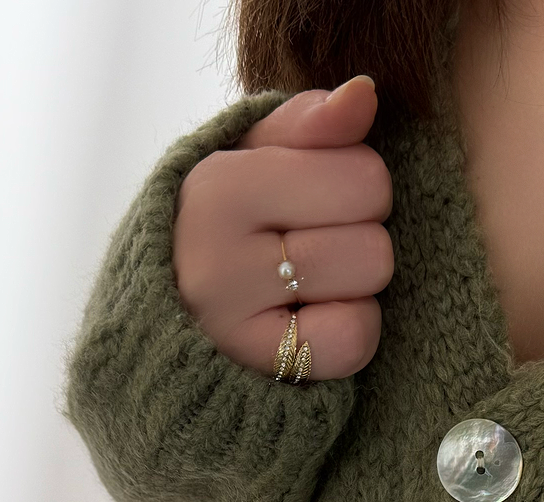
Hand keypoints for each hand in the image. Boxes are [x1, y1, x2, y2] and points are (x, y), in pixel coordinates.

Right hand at [173, 76, 392, 379]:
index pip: (365, 173)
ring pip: (367, 279)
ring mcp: (233, 317)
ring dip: (355, 287)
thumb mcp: (253, 162)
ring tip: (309, 288)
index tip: (317, 207)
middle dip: (358, 238)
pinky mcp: (258, 366)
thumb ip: (308, 125)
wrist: (169, 330)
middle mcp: (215, 251)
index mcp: (217, 184)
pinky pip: (354, 338)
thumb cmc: (229, 233)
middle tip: (313, 251)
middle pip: (374, 230)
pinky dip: (350, 334)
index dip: (358, 190)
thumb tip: (363, 94)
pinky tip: (314, 327)